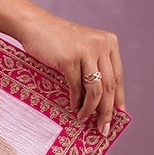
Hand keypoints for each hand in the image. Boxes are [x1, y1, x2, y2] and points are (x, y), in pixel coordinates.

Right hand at [15, 13, 125, 134]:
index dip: (118, 99)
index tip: (119, 117)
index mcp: (109, 42)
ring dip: (91, 109)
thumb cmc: (57, 41)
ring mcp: (86, 51)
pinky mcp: (69, 58)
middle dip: (107, 110)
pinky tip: (74, 109)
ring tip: (84, 120)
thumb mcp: (83, 49)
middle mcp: (101, 45)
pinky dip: (76, 101)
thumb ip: (95, 66)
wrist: (34, 25)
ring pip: (96, 89)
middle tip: (104, 128)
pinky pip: (77, 87)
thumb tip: (103, 101)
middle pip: (110, 85)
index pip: (119, 77)